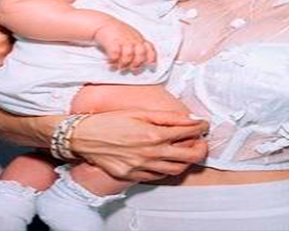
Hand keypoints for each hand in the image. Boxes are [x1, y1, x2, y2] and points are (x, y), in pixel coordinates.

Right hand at [72, 109, 208, 181]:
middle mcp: (151, 153)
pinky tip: (167, 160)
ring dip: (186, 161)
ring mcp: (142, 167)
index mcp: (154, 134)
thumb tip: (191, 118)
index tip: (203, 124)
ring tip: (187, 151)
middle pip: (189, 156)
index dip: (200, 127)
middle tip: (202, 142)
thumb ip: (168, 117)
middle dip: (201, 148)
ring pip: (176, 169)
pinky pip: (158, 176)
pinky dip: (168, 169)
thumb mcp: (140, 112)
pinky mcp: (133, 176)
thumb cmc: (111, 121)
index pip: (189, 132)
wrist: (85, 137)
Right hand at [93, 22, 157, 69]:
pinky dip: (113, 61)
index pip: (149, 47)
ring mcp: (123, 40)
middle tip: (130, 68)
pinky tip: (111, 62)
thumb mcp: (130, 36)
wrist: (102, 23)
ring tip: (118, 66)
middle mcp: (133, 39)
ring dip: (123, 64)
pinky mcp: (112, 42)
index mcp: (138, 38)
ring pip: (129, 56)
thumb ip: (136, 47)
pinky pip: (115, 55)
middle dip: (136, 64)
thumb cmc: (117, 32)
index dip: (151, 57)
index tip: (150, 64)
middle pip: (141, 54)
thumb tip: (140, 62)